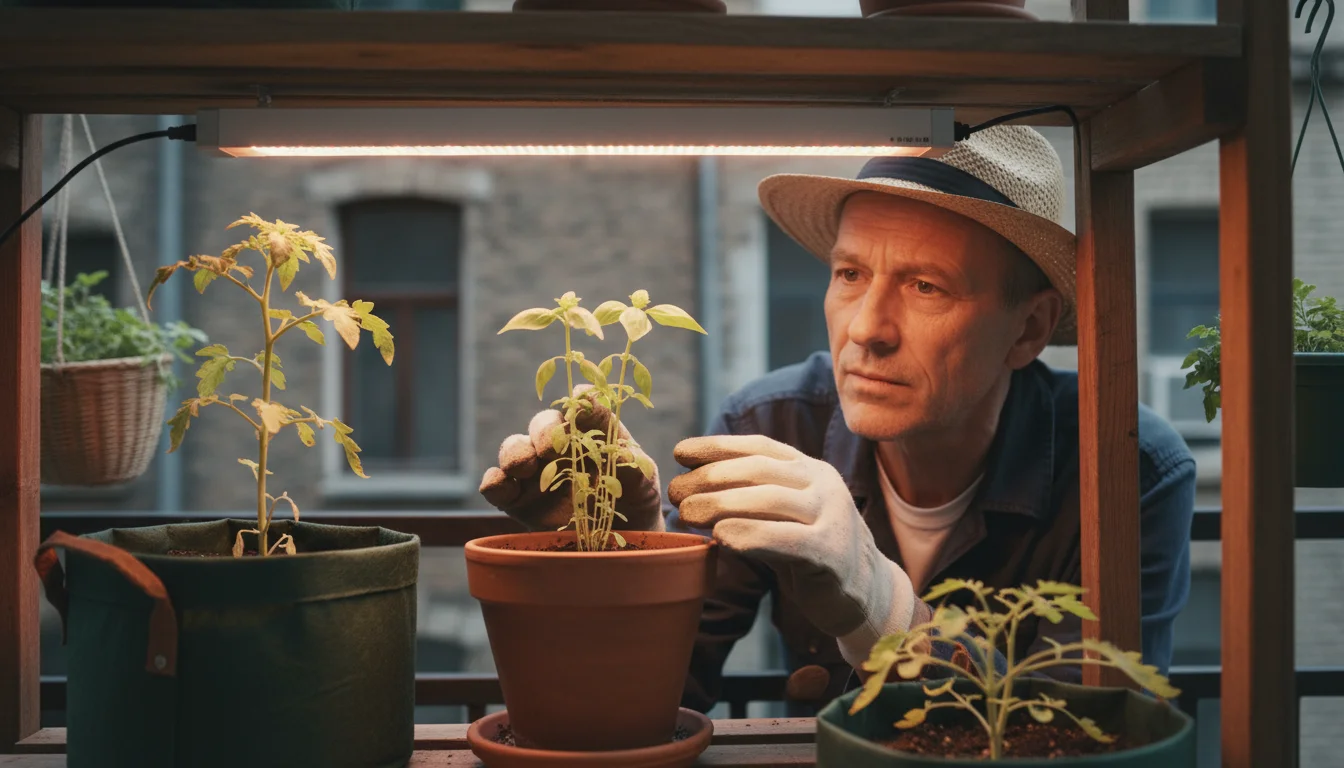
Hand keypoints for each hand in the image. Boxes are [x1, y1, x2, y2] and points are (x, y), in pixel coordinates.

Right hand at [479, 386, 664, 532]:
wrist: (619, 547)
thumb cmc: (635, 504)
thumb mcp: (643, 485)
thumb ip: (632, 465)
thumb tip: (622, 449)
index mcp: (594, 433)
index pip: (584, 407)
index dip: (580, 402)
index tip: (579, 407)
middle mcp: (561, 447)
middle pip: (542, 423)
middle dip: (543, 431)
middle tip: (550, 449)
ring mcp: (536, 473)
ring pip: (514, 448)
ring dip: (514, 452)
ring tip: (523, 467)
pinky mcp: (517, 501)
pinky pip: (496, 485)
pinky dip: (494, 482)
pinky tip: (503, 487)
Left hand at [668, 434, 913, 666]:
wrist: (866, 593)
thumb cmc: (810, 552)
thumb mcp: (783, 516)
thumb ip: (752, 499)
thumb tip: (692, 487)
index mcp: (810, 469)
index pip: (760, 447)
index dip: (718, 446)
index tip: (680, 451)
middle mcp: (824, 484)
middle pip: (760, 470)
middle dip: (711, 477)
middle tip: (676, 492)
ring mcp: (832, 516)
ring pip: (770, 499)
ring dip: (721, 503)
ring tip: (687, 513)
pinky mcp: (831, 554)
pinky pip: (785, 539)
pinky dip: (749, 535)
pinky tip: (721, 537)